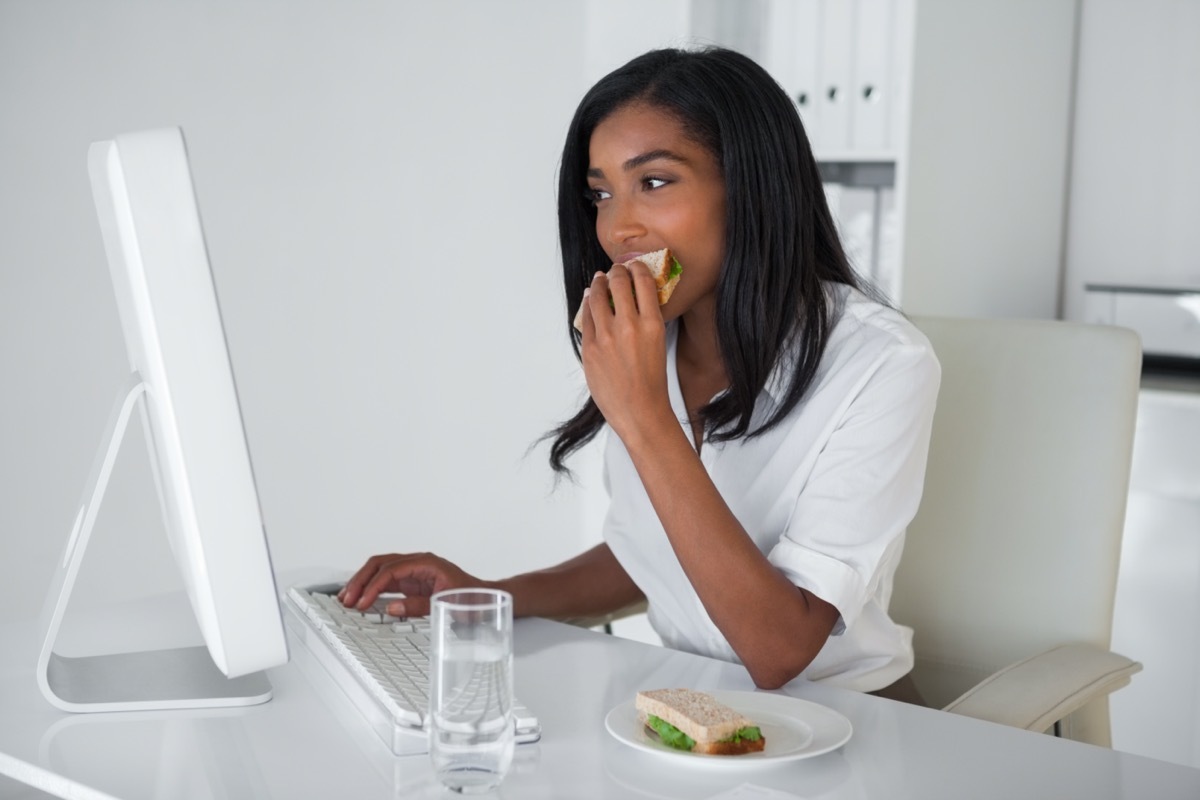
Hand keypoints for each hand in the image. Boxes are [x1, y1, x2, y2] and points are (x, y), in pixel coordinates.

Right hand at [337, 553, 489, 616]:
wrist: (485, 597)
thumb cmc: (471, 597)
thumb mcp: (446, 604)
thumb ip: (417, 605)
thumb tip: (392, 608)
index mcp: (427, 563)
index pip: (392, 570)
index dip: (374, 586)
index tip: (363, 602)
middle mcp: (418, 563)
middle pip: (381, 563)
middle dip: (361, 580)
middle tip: (348, 598)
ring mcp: (414, 570)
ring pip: (380, 569)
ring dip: (362, 582)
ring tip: (347, 597)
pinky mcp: (412, 581)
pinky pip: (386, 580)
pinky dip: (372, 588)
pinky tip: (361, 597)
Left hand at [578, 261, 673, 444]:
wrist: (639, 411)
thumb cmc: (652, 383)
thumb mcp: (657, 345)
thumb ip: (646, 321)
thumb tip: (634, 302)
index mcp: (652, 324)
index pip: (643, 281)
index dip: (637, 268)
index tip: (634, 266)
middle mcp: (629, 325)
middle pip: (618, 282)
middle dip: (616, 271)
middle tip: (615, 270)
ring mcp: (606, 336)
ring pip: (597, 295)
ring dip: (598, 283)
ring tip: (599, 280)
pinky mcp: (590, 347)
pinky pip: (586, 317)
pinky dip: (587, 304)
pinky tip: (589, 300)